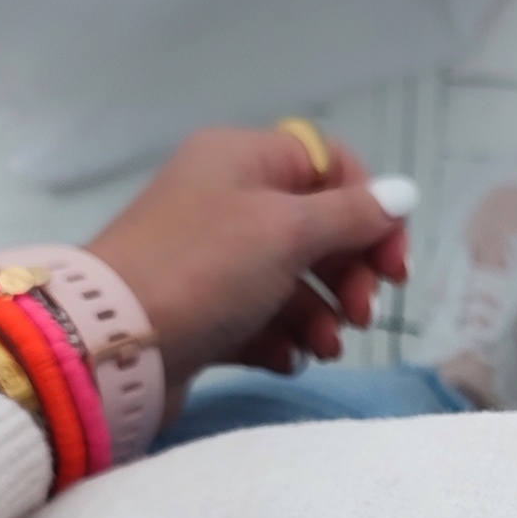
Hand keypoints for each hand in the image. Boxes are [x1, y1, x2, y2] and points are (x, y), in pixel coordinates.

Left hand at [85, 126, 410, 412]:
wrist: (113, 342)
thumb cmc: (205, 268)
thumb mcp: (288, 230)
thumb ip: (353, 215)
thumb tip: (404, 193)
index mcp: (243, 159)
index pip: (328, 165)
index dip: (369, 211)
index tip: (391, 265)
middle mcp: (226, 199)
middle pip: (315, 228)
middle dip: (348, 274)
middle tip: (361, 315)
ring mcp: (211, 259)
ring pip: (291, 281)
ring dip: (321, 316)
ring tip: (322, 349)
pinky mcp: (201, 312)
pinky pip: (259, 319)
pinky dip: (282, 338)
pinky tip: (286, 358)